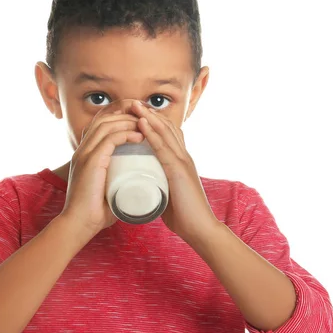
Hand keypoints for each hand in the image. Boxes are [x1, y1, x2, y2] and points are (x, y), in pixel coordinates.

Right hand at [59, 106, 143, 237]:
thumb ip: (119, 182)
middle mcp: (82, 150)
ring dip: (128, 122)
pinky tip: (139, 136)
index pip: (100, 125)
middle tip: (146, 119)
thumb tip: (137, 184)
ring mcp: (85, 154)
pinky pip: (109, 139)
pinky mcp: (90, 162)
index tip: (140, 122)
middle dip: (125, 115)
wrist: (79, 224)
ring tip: (146, 126)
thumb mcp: (108, 189)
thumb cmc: (95, 212)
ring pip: (107, 125)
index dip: (119, 118)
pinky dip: (125, 134)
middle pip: (103, 119)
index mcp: (85, 154)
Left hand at [129, 100, 219, 243]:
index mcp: (182, 162)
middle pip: (167, 127)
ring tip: (134, 106)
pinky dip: (151, 134)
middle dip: (149, 114)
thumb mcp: (169, 194)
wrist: (200, 229)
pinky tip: (141, 124)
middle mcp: (184, 157)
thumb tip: (144, 187)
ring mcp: (183, 162)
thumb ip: (159, 186)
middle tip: (132, 103)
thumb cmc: (184, 216)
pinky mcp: (179, 171)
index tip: (137, 114)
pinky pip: (163, 147)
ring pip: (165, 132)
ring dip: (149, 117)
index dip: (154, 122)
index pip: (168, 134)